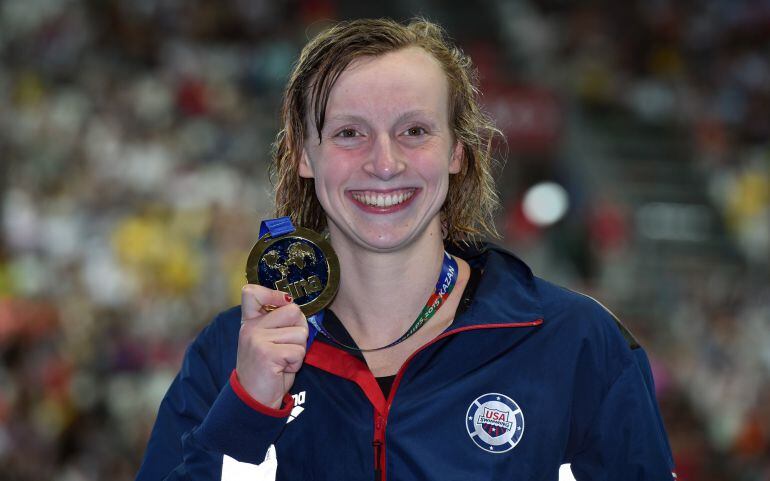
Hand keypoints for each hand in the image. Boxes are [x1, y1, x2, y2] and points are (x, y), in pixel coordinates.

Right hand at [236, 284, 307, 408]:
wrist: (254, 399)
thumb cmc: (267, 370)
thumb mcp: (267, 340)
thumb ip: (278, 323)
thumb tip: (297, 308)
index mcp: (249, 322)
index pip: (251, 292)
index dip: (274, 294)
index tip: (283, 304)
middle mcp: (251, 328)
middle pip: (293, 311)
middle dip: (299, 330)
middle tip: (286, 347)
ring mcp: (257, 340)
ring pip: (300, 333)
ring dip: (298, 351)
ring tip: (282, 361)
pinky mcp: (267, 354)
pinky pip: (299, 351)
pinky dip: (296, 363)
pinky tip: (282, 369)